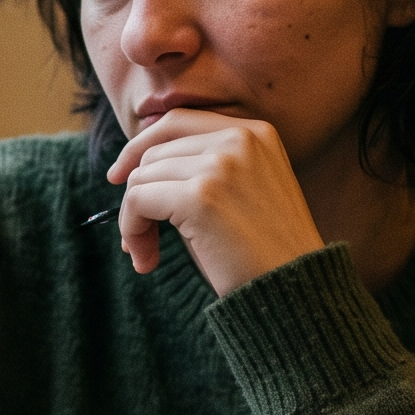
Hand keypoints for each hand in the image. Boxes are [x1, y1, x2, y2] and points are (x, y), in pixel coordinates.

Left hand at [103, 109, 324, 294]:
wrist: (295, 292)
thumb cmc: (264, 252)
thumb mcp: (242, 192)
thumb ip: (202, 166)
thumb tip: (134, 165)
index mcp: (255, 132)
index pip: (176, 122)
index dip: (139, 147)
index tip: (119, 177)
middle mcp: (239, 139)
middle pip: (154, 154)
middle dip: (138, 197)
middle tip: (140, 241)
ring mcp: (220, 166)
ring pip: (141, 179)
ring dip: (134, 221)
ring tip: (147, 255)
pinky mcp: (200, 197)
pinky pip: (137, 201)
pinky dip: (131, 230)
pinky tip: (146, 259)